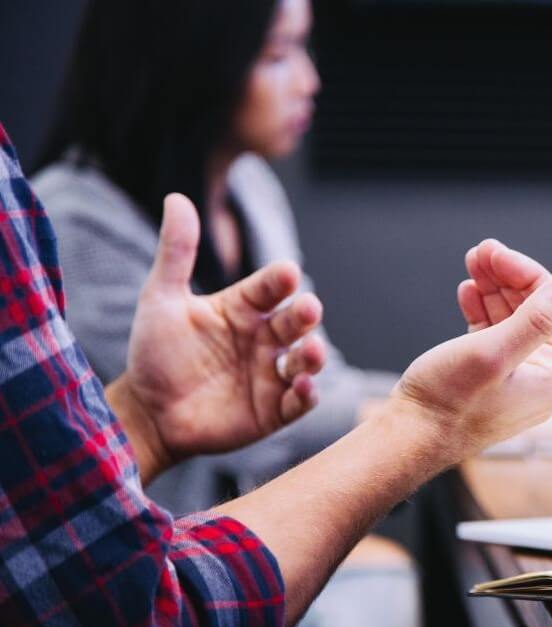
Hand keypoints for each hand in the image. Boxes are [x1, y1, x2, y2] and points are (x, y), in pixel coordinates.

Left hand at [112, 194, 325, 480]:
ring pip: (305, 360)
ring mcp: (271, 374)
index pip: (270, 287)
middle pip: (295, 321)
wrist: (146, 412)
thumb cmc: (155, 353)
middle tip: (308, 308)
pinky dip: (307, 394)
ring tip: (312, 351)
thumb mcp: (161, 299)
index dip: (279, 280)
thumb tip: (177, 198)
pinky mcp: (273, 410)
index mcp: (244, 308)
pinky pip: (298, 401)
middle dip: (305, 314)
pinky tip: (303, 387)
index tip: (286, 272)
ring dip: (314, 355)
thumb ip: (176, 252)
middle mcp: (264, 338)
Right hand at [389, 240, 551, 458]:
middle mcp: (542, 379)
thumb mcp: (493, 353)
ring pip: (513, 319)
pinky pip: (495, 335)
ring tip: (472, 263)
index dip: (526, 273)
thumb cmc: (447, 403)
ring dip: (493, 288)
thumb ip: (536, 319)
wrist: (409, 439)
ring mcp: (517, 379)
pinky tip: (468, 292)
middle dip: (508, 277)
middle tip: (480, 251)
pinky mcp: (491, 379)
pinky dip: (482, 310)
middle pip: (535, 310)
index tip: (495, 252)